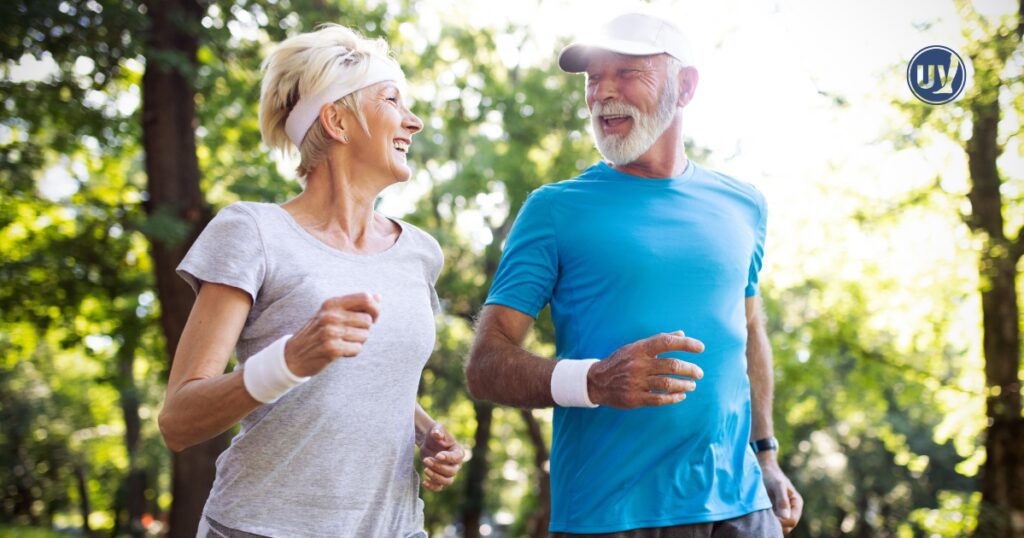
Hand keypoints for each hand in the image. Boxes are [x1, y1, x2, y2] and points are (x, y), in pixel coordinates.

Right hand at [284, 292, 380, 376]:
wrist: (293, 355)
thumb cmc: (318, 332)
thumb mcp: (332, 314)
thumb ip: (355, 305)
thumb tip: (378, 296)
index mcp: (332, 303)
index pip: (365, 298)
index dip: (375, 309)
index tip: (372, 318)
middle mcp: (330, 315)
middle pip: (368, 320)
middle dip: (364, 330)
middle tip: (350, 334)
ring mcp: (330, 332)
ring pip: (365, 336)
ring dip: (358, 342)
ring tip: (343, 342)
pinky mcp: (332, 348)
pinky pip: (358, 349)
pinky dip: (353, 352)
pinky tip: (340, 351)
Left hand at [418, 422, 464, 491]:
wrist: (428, 441)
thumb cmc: (435, 433)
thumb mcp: (437, 428)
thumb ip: (438, 430)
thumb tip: (437, 435)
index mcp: (458, 451)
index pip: (457, 458)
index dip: (448, 458)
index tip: (437, 455)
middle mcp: (455, 464)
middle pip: (451, 471)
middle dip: (438, 467)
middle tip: (426, 460)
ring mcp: (448, 472)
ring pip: (447, 481)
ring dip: (436, 477)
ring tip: (425, 469)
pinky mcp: (439, 477)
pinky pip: (439, 487)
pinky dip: (432, 487)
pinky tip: (424, 481)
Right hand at [586, 331, 704, 407]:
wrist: (596, 381)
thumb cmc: (621, 361)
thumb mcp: (635, 347)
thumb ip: (658, 340)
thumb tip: (681, 333)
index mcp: (639, 349)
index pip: (666, 342)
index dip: (685, 344)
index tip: (701, 348)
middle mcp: (638, 365)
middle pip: (671, 365)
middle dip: (690, 369)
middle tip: (699, 373)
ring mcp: (636, 382)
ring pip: (667, 383)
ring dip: (684, 384)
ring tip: (692, 385)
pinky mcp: (635, 398)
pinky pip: (659, 399)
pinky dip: (673, 398)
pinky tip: (681, 396)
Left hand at [759, 457, 801, 533]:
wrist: (762, 468)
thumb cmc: (771, 475)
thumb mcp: (777, 485)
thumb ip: (782, 500)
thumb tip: (786, 518)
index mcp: (796, 503)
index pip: (792, 521)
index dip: (782, 523)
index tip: (770, 518)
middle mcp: (791, 509)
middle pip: (786, 526)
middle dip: (776, 525)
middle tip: (763, 518)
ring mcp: (782, 511)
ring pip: (778, 525)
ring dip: (771, 523)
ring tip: (760, 515)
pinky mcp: (773, 511)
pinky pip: (771, 521)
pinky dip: (766, 520)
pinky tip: (758, 515)